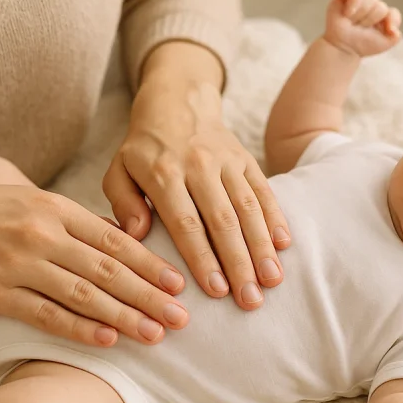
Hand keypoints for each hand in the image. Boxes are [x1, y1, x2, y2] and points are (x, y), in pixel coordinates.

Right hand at [0, 180, 189, 346]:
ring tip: (157, 335)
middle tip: (184, 316)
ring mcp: (18, 265)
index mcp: (54, 207)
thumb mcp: (29, 200)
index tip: (179, 282)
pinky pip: (45, 315)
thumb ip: (71, 219)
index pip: (114, 239)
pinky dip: (79, 329)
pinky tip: (107, 341)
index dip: (150, 263)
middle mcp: (42, 234)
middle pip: (108, 269)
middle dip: (150, 295)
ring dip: (124, 317)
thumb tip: (118, 237)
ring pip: (83, 295)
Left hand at [104, 71, 290, 309]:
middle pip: (223, 220)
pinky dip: (275, 218)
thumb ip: (122, 202)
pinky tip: (283, 246)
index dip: (202, 257)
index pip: (185, 222)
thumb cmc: (144, 150)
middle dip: (238, 262)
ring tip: (271, 281)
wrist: (177, 102)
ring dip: (262, 246)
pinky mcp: (246, 159)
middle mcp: (199, 166)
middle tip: (250, 300)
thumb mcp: (118, 170)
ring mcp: (227, 161)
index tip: (215, 290)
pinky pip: (263, 190)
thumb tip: (136, 234)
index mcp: (164, 173)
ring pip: (248, 208)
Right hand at [324, 0, 401, 57]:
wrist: (342, 49)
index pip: (392, 12)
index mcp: (382, 15)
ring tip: (352, 23)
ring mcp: (358, 0)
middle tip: (360, 29)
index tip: (388, 30)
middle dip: (370, 21)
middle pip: (381, 6)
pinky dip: (353, 2)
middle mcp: (371, 5)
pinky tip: (348, 14)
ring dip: (361, 15)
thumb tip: (395, 30)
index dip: (392, 20)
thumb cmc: (361, 45)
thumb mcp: (383, 44)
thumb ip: (395, 37)